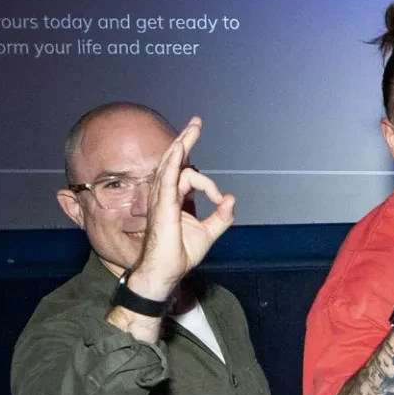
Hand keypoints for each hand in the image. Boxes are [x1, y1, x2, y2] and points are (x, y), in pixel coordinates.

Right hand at [126, 117, 236, 299]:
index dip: (209, 184)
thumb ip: (221, 216)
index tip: (220, 199)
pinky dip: (173, 163)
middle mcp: (166, 195)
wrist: (166, 272)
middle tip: (197, 122)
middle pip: (175, 161)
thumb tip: (231, 198)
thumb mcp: (209, 233)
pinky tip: (179, 149)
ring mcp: (161, 198)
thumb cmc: (180, 254)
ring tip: (193, 127)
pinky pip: (166, 179)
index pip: (189, 176)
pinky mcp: (162, 206)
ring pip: (171, 165)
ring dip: (182, 145)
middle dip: (186, 140)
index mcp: (176, 199)